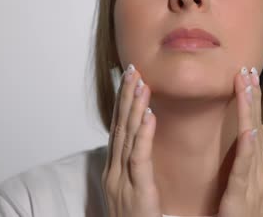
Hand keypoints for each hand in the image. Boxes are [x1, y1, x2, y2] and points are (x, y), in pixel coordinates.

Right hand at [101, 64, 161, 216]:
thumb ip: (137, 169)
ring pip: (126, 137)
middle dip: (126, 97)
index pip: (119, 130)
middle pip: (119, 127)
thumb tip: (143, 145)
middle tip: (132, 70)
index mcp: (115, 171)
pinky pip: (138, 158)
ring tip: (140, 82)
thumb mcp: (134, 192)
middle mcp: (114, 173)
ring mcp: (121, 182)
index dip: (124, 103)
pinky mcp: (136, 193)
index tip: (131, 80)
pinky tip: (149, 115)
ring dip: (133, 108)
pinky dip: (142, 134)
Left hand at [218, 67, 262, 216]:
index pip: (254, 123)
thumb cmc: (243, 214)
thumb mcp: (249, 180)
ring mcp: (255, 180)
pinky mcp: (244, 194)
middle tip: (248, 69)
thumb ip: (254, 154)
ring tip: (247, 85)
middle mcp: (260, 167)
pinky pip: (246, 167)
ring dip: (250, 110)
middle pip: (255, 124)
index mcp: (258, 163)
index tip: (246, 74)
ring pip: (252, 138)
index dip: (251, 99)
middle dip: (252, 96)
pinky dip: (249, 146)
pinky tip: (250, 129)